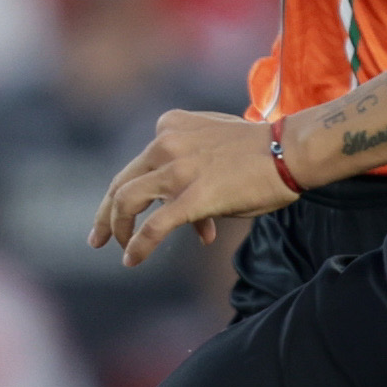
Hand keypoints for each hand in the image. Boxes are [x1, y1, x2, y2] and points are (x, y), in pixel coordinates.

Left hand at [92, 106, 293, 263]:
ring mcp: (177, 170)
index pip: (142, 165)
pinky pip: (153, 226)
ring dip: (118, 229)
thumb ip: (194, 177)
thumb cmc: (262, 153)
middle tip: (97, 237)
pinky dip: (138, 245)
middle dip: (106, 213)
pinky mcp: (191, 196)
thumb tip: (197, 226)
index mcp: (170, 126)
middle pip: (121, 182)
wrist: (289, 151)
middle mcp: (166, 144)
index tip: (143, 215)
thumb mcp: (217, 151)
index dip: (141, 194)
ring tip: (121, 249)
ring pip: (126, 200)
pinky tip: (132, 260)